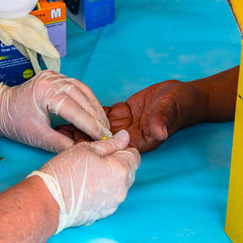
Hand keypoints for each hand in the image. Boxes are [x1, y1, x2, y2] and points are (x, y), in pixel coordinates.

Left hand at [0, 70, 111, 152]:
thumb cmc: (15, 122)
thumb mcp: (38, 137)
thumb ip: (61, 144)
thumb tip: (82, 150)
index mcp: (46, 91)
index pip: (76, 111)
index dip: (92, 127)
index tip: (104, 139)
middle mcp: (53, 79)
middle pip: (84, 100)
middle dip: (97, 119)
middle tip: (108, 134)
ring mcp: (56, 76)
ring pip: (84, 91)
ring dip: (96, 108)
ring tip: (104, 125)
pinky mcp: (57, 77)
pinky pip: (79, 87)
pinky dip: (89, 100)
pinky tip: (95, 112)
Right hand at [29, 130, 139, 232]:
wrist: (48, 201)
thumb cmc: (65, 172)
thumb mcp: (87, 149)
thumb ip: (111, 143)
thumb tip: (125, 136)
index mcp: (121, 169)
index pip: (135, 155)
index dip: (121, 149)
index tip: (107, 149)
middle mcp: (122, 189)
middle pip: (129, 171)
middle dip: (117, 164)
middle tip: (94, 161)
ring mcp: (114, 203)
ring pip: (119, 185)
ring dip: (110, 178)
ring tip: (88, 175)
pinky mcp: (104, 213)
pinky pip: (110, 198)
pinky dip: (102, 192)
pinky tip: (86, 188)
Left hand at [57, 80, 206, 152]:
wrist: (184, 97)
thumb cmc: (180, 105)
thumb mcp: (170, 110)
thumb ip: (162, 120)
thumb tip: (159, 132)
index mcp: (140, 139)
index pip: (113, 146)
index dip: (95, 145)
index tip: (76, 144)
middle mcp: (129, 135)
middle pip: (101, 139)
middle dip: (81, 136)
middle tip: (58, 133)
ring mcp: (125, 124)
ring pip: (98, 127)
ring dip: (81, 125)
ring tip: (58, 123)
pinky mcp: (122, 113)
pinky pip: (103, 115)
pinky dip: (89, 113)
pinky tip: (71, 111)